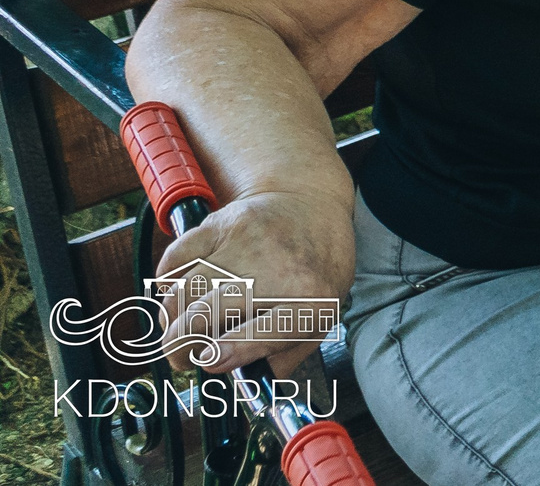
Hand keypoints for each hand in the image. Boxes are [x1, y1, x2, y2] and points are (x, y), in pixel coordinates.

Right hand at [157, 187, 352, 374]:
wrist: (311, 204)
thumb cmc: (314, 271)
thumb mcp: (319, 319)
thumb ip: (280, 359)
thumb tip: (238, 390)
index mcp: (313, 302)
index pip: (271, 331)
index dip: (234, 351)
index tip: (207, 362)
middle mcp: (281, 270)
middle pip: (206, 315)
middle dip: (179, 348)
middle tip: (181, 359)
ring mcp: (249, 244)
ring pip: (182, 293)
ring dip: (170, 321)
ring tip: (180, 330)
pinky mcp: (222, 224)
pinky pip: (174, 262)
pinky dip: (166, 284)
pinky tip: (181, 291)